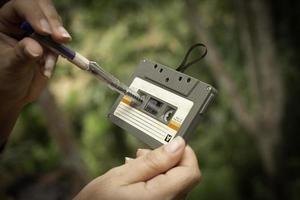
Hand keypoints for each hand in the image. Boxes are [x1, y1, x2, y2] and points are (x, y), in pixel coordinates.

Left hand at [0, 0, 69, 136]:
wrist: (14, 94)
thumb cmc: (4, 80)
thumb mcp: (9, 67)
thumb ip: (22, 54)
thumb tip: (37, 47)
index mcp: (4, 21)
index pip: (21, 7)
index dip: (35, 15)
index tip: (44, 32)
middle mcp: (21, 22)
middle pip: (42, 9)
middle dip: (53, 23)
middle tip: (62, 39)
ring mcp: (37, 33)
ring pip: (54, 26)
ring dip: (57, 42)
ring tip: (49, 62)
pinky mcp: (50, 44)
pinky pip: (60, 44)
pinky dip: (59, 56)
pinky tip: (46, 70)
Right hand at [74, 137, 200, 199]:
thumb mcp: (122, 175)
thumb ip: (153, 161)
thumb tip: (178, 145)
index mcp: (159, 198)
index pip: (191, 172)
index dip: (185, 152)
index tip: (169, 142)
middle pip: (185, 176)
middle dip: (170, 158)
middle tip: (144, 154)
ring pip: (177, 181)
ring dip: (162, 167)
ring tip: (138, 164)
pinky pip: (168, 189)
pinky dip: (158, 178)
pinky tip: (140, 176)